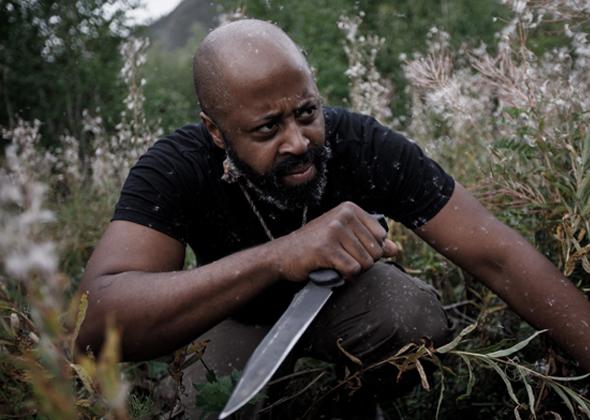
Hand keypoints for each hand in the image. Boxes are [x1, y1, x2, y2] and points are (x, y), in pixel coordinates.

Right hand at [271, 202, 397, 281]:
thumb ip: (371, 241)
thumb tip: (395, 249)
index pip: (381, 235)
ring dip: (353, 270)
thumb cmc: (314, 245)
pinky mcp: (327, 249)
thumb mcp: (344, 236)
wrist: (283, 254)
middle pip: (375, 250)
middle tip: (341, 258)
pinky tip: (333, 270)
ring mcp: (334, 231)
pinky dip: (345, 276)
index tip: (350, 249)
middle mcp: (343, 216)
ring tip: (336, 264)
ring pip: (365, 262)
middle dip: (362, 262)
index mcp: (349, 209)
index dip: (370, 249)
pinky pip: (352, 270)